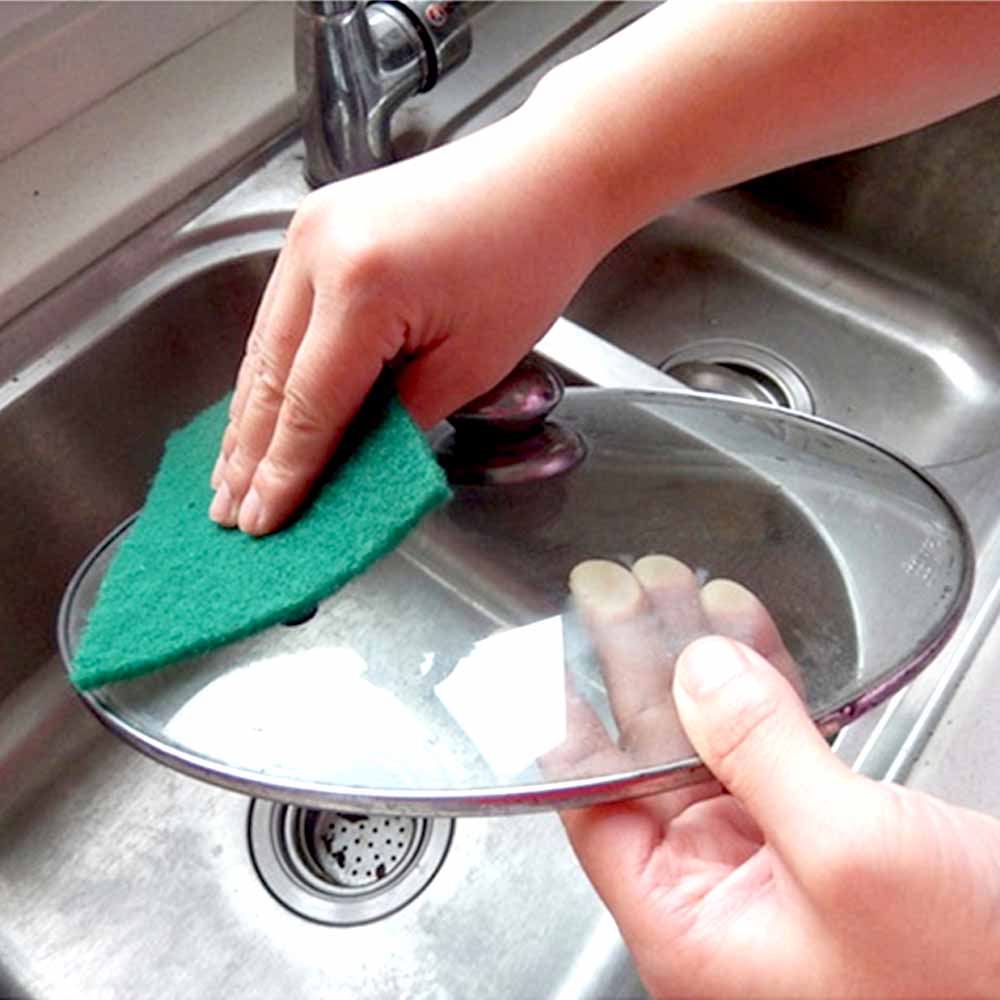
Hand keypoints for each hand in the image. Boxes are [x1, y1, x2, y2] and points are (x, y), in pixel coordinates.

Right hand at [208, 107, 606, 535]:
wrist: (545, 178)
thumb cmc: (527, 265)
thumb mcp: (470, 365)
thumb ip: (399, 421)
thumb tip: (347, 465)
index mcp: (361, 288)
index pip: (309, 406)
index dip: (283, 474)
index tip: (260, 524)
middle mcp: (316, 252)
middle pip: (270, 378)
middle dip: (248, 454)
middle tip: (227, 514)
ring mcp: (309, 232)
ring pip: (263, 346)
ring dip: (247, 416)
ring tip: (227, 475)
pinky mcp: (316, 226)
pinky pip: (280, 315)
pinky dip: (270, 370)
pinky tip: (257, 410)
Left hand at [560, 558, 999, 998]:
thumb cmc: (971, 981)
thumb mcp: (848, 857)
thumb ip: (759, 753)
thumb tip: (697, 673)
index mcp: (692, 926)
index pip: (596, 806)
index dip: (576, 716)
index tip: (562, 644)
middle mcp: (719, 896)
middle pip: (650, 758)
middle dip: (634, 665)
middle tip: (609, 591)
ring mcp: (771, 863)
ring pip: (709, 740)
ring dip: (693, 658)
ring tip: (666, 586)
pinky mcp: (823, 837)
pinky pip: (771, 745)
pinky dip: (759, 681)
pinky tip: (737, 626)